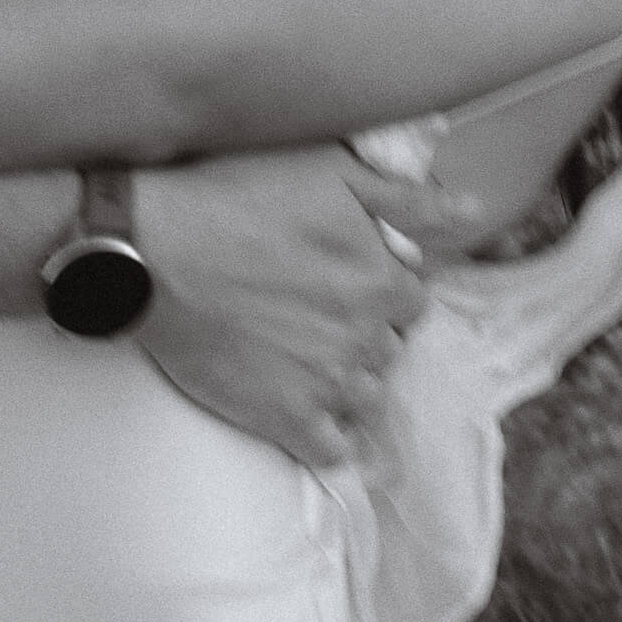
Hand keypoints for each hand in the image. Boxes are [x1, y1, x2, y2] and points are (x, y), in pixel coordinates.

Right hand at [133, 141, 436, 470]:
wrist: (151, 249)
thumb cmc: (235, 194)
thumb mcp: (329, 172)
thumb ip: (407, 198)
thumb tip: (471, 211)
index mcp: (381, 278)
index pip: (414, 298)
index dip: (381, 285)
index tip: (344, 276)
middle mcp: (364, 336)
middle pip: (390, 348)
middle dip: (364, 332)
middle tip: (315, 311)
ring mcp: (326, 383)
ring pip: (366, 398)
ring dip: (347, 380)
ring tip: (303, 354)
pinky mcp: (283, 418)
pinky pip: (332, 449)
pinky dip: (326, 434)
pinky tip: (305, 410)